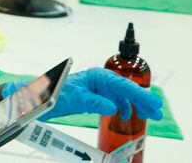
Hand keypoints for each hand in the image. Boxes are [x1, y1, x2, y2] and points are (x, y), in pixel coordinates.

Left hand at [5, 68, 162, 121]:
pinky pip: (113, 101)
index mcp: (96, 76)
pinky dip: (122, 107)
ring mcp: (96, 88)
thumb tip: (112, 106)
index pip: (124, 86)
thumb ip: (94, 102)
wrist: (34, 99)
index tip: (154, 103)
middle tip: (157, 112)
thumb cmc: (51, 94)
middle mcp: (98, 80)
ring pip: (121, 96)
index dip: (141, 95)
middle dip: (142, 100)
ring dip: (135, 105)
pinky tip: (126, 114)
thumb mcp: (74, 99)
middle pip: (126, 90)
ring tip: (148, 115)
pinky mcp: (92, 97)